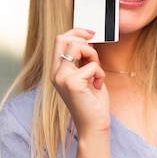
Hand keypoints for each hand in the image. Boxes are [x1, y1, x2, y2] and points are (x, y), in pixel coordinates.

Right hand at [50, 28, 111, 157]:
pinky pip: (92, 65)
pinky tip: (98, 86)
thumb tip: (88, 40)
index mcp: (57, 70)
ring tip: (96, 74)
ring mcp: (62, 78)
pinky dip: (100, 74)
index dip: (77, 32)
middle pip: (64, 38)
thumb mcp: (87, 75)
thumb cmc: (93, 102)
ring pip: (78, 47)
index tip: (91, 34)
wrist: (94, 126)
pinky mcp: (72, 83)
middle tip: (95, 58)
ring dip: (93, 56)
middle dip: (85, 42)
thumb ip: (83, 59)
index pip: (60, 39)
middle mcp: (55, 73)